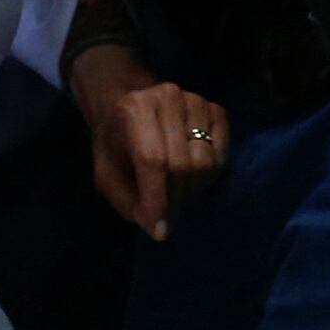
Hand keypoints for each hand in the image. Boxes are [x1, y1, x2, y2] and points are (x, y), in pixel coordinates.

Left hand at [74, 43, 228, 240]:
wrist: (130, 104)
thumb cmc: (115, 142)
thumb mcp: (106, 173)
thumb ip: (126, 201)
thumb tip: (157, 227)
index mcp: (134, 110)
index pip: (153, 160)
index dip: (158, 199)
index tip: (160, 231)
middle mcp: (168, 98)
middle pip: (183, 165)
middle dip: (176, 199)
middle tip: (167, 214)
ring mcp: (195, 101)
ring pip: (207, 162)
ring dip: (194, 189)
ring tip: (177, 193)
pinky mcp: (215, 109)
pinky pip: (223, 153)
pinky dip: (211, 174)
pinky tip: (194, 175)